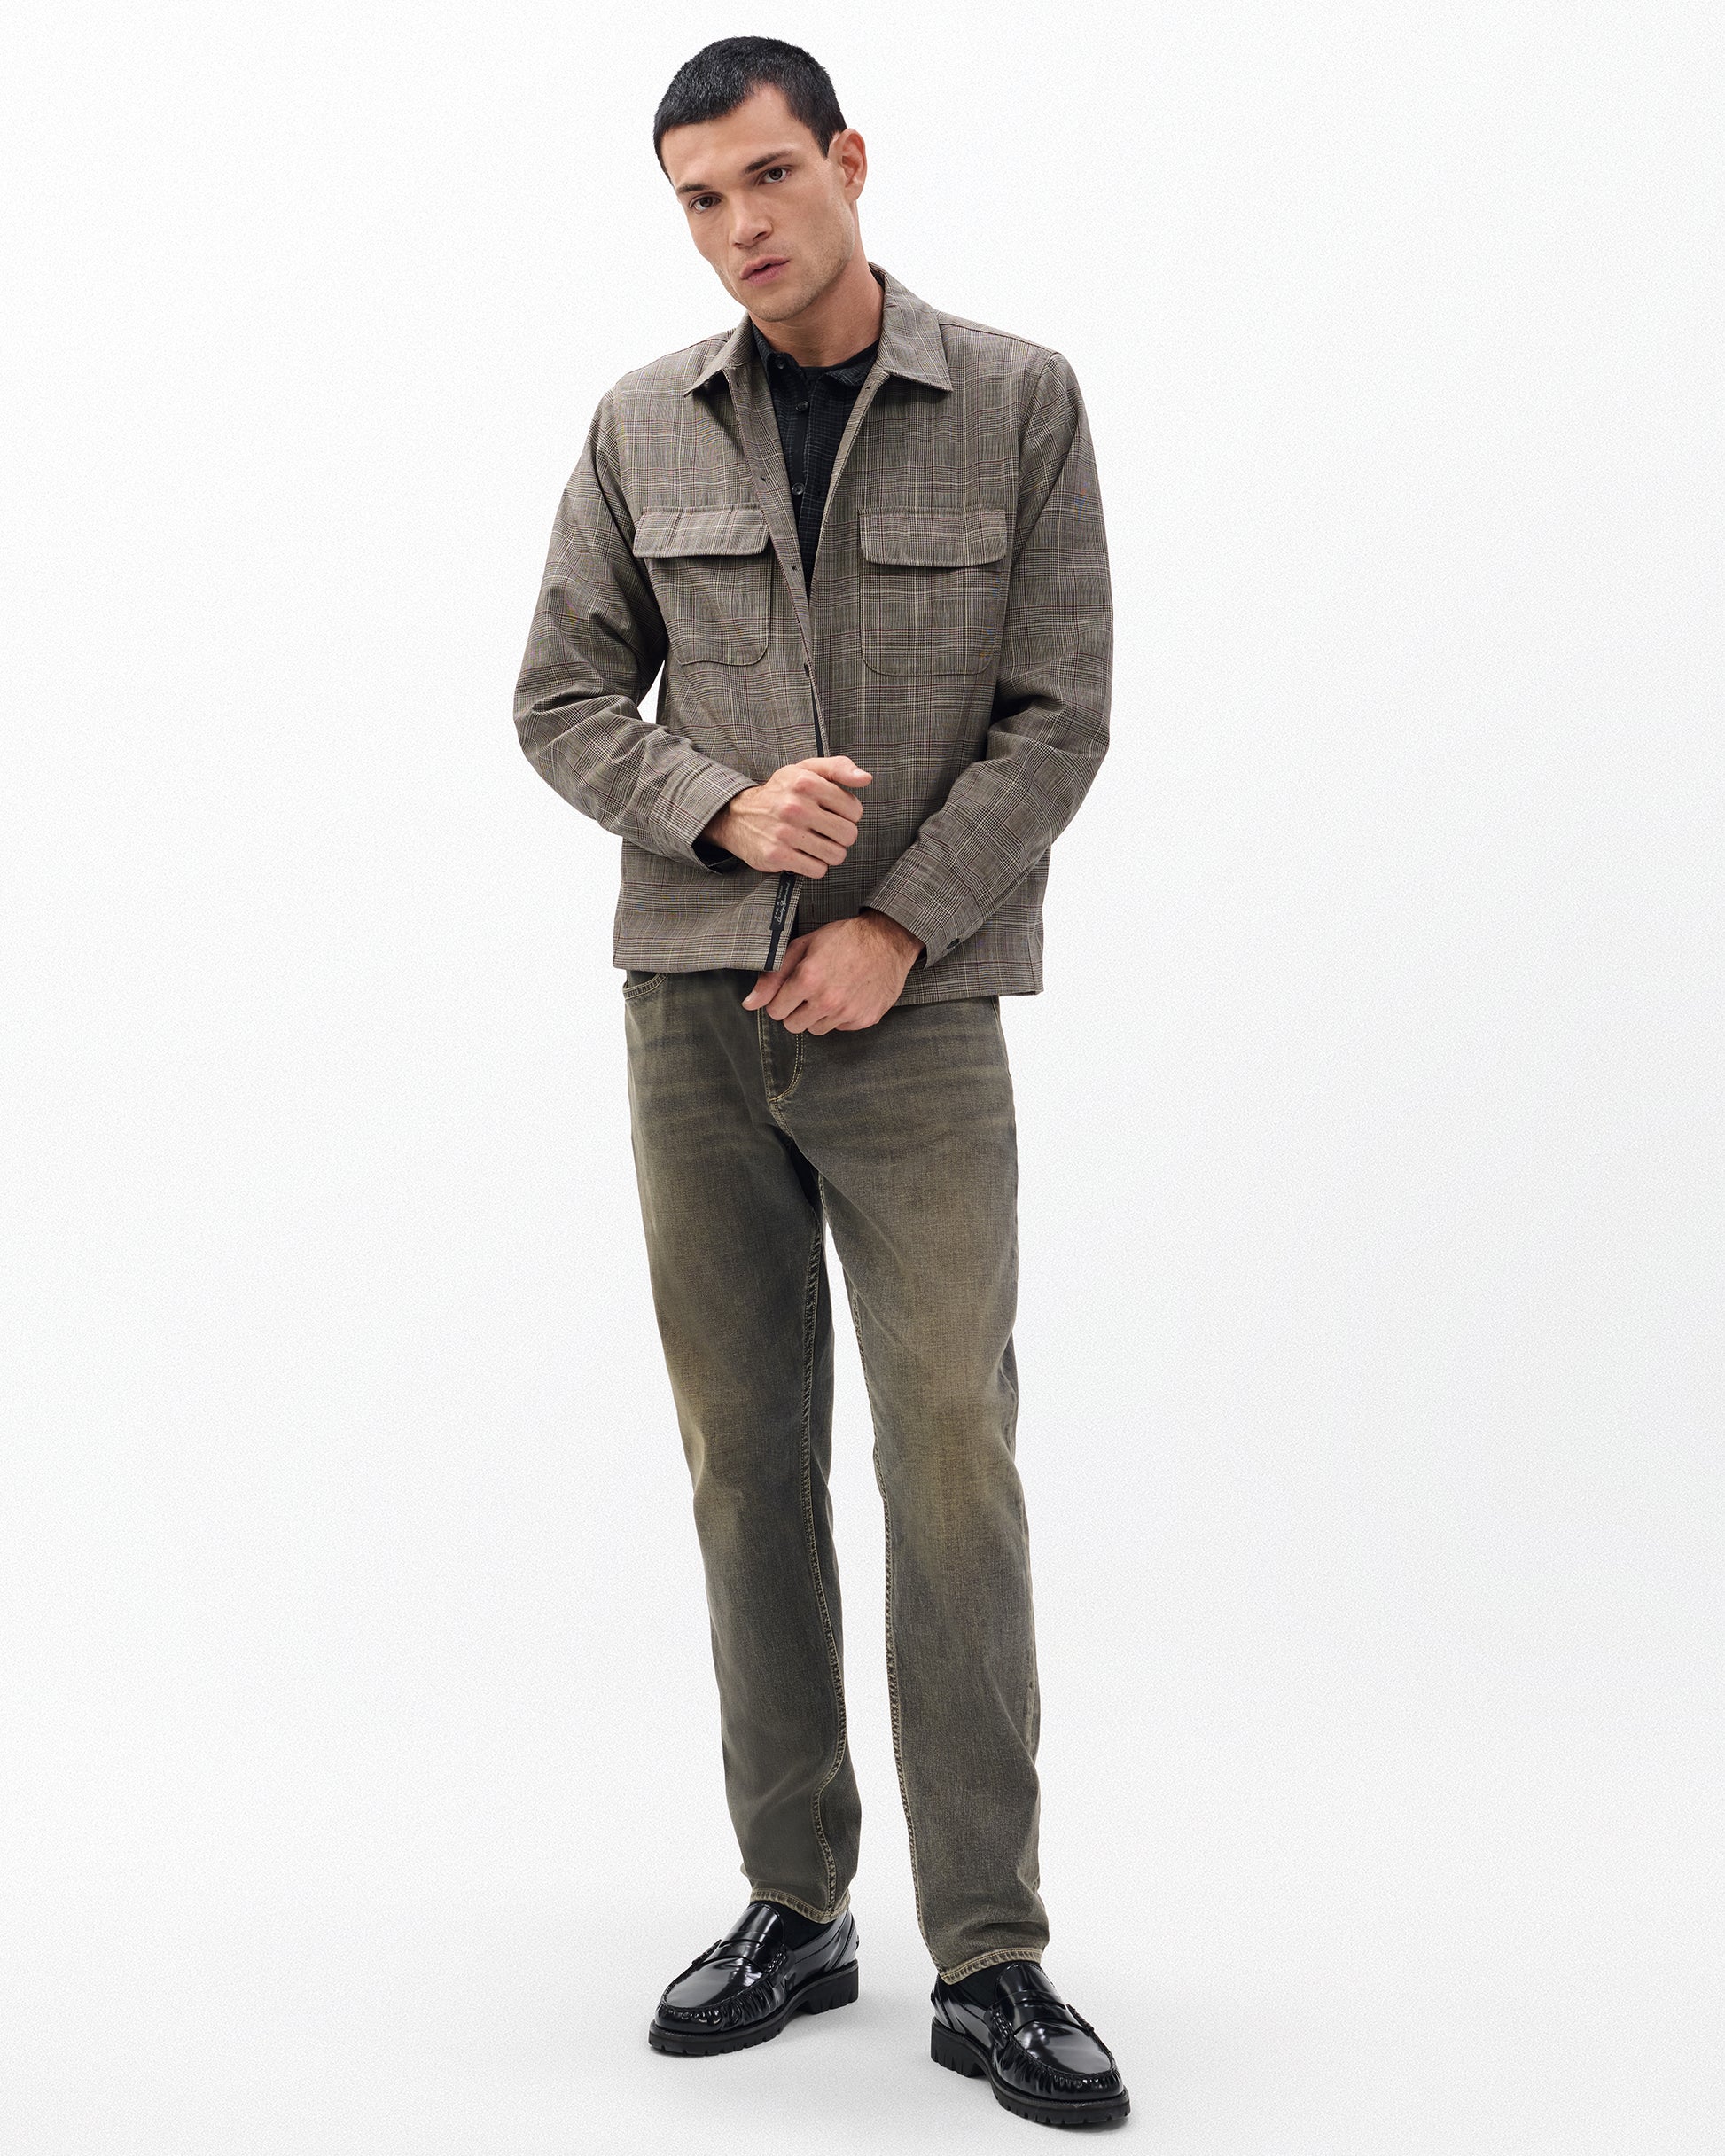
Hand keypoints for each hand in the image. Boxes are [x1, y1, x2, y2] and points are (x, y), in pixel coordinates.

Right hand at [701, 756, 871, 874]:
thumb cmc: (780, 793)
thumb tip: (865, 779)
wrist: (737, 816)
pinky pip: (817, 870)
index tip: (834, 814)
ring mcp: (785, 832)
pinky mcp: (777, 855)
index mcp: (806, 782)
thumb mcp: (806, 770)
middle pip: (848, 835)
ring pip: (836, 855)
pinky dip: (814, 866)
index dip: (848, 815)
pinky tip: (803, 855)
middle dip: (841, 837)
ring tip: (815, 844)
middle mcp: (795, 806)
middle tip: (826, 832)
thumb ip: (838, 768)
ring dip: (829, 853)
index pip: (854, 810)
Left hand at [742, 911, 923, 1033]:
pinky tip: (848, 995)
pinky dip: (840, 1016)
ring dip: (818, 1015)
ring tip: (830, 991)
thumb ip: (773, 976)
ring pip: (816, 1029)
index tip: (790, 990)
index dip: (779, 999)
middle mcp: (827, 1000)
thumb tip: (749, 1003)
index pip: (775, 1011)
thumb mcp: (803, 947)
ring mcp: (847, 1012)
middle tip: (809, 992)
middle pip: (793, 1026)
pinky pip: (840, 1028)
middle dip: (795, 1011)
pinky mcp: (865, 1019)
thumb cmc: (845, 938)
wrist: (888, 940)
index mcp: (807, 979)